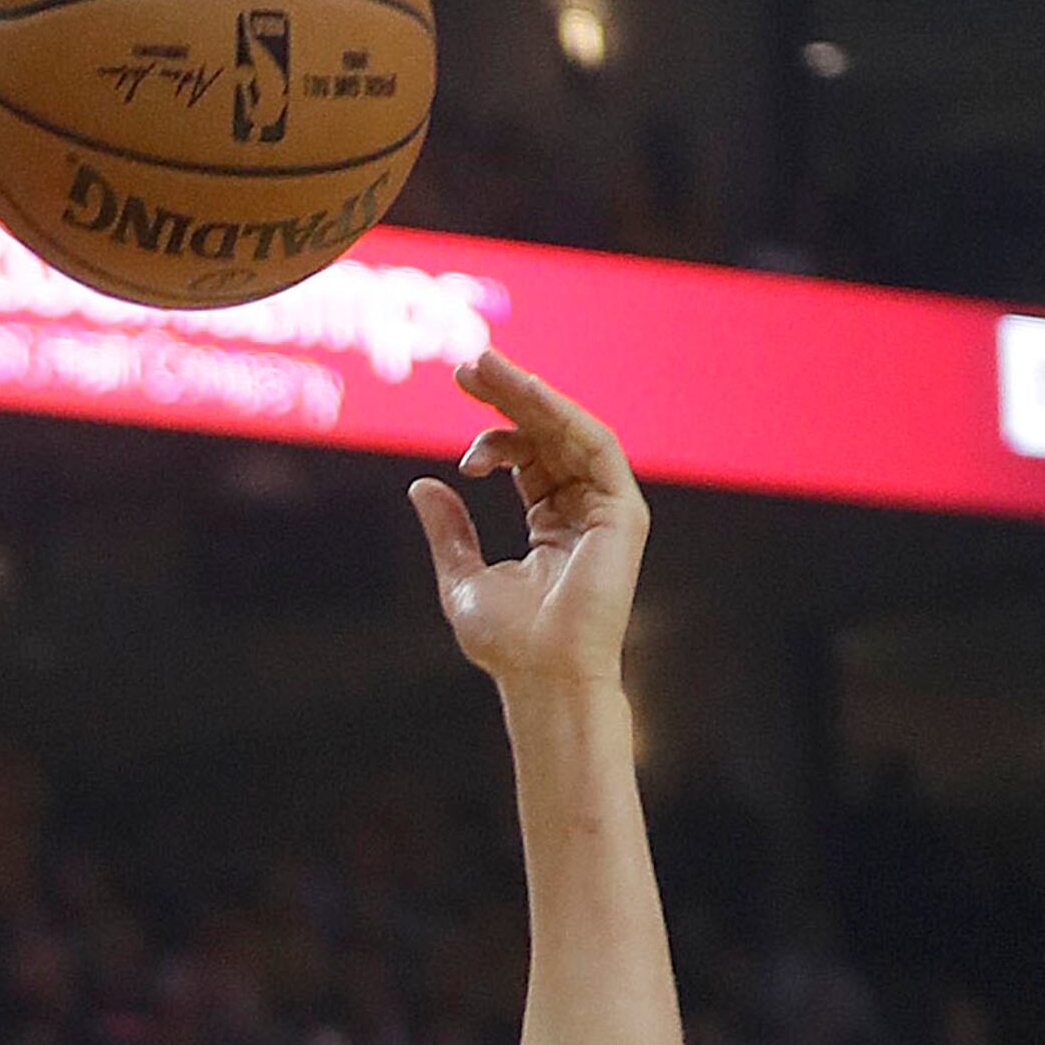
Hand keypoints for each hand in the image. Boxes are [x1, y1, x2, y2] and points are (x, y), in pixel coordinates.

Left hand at [407, 355, 647, 694]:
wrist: (544, 678)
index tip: (459, 441)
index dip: (494, 437)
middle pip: (548, 435)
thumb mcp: (463, 580)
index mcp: (552, 524)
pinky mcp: (623, 511)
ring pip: (569, 430)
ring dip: (529, 394)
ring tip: (486, 366)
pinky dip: (560, 414)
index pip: (527, 458)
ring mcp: (606, 508)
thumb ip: (448, 532)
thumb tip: (421, 486)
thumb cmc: (510, 645)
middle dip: (508, 397)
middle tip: (467, 365)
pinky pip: (594, 445)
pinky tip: (524, 394)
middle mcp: (582, 509)